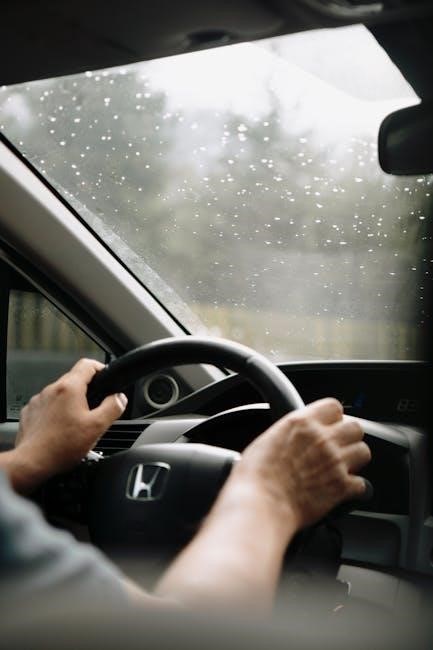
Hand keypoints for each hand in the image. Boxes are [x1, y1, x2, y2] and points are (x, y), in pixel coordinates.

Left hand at [11, 359, 126, 490]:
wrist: (32, 463)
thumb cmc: (61, 446)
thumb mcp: (96, 427)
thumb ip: (112, 408)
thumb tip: (119, 398)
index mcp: (69, 388)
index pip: (87, 364)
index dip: (100, 368)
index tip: (106, 378)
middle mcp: (51, 390)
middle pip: (74, 380)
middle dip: (87, 392)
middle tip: (95, 411)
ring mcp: (38, 401)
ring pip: (60, 395)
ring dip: (70, 404)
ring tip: (77, 425)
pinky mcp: (30, 413)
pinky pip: (47, 407)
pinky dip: (56, 414)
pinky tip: (61, 431)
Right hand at [233, 398, 370, 529]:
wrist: (261, 504)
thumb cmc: (256, 476)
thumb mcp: (268, 439)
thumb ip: (290, 432)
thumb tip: (297, 436)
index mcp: (302, 422)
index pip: (334, 406)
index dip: (332, 416)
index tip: (329, 424)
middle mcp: (323, 439)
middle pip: (356, 427)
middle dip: (348, 436)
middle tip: (338, 446)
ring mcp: (336, 462)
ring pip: (364, 452)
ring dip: (354, 459)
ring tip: (342, 466)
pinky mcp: (342, 487)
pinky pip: (362, 483)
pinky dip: (353, 488)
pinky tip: (341, 489)